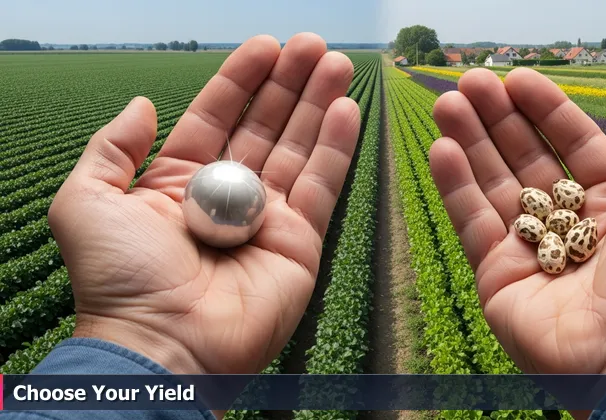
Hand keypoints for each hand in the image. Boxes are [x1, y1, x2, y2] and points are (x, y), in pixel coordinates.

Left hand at [48, 33, 359, 375]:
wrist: (161, 345)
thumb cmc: (118, 279)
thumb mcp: (86, 201)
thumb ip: (112, 147)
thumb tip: (143, 104)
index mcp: (179, 183)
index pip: (218, 116)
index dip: (241, 79)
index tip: (265, 45)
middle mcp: (227, 196)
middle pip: (266, 127)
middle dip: (288, 84)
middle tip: (310, 44)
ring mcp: (267, 219)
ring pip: (299, 149)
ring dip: (319, 105)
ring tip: (335, 62)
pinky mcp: (300, 243)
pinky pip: (322, 187)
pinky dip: (336, 148)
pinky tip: (346, 109)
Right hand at [429, 68, 605, 375]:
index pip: (573, 143)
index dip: (546, 109)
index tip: (517, 79)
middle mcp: (568, 221)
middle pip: (525, 158)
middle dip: (498, 118)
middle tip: (471, 82)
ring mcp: (529, 247)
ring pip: (492, 183)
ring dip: (469, 141)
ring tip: (448, 103)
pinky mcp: (497, 272)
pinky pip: (472, 222)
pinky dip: (455, 185)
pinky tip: (442, 148)